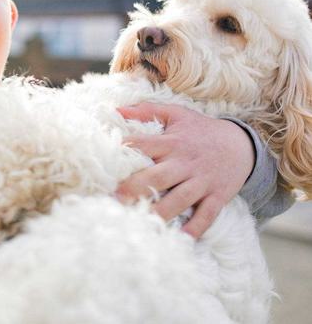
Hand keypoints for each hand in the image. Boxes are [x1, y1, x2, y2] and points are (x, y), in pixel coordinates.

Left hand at [115, 103, 254, 237]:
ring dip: (161, 211)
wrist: (242, 145)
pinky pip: (207, 214)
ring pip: (180, 199)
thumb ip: (146, 110)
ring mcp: (202, 181)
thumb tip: (116, 109)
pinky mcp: (217, 196)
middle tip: (116, 198)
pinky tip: (182, 238)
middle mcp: (186, 163)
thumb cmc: (200, 130)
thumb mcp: (176, 114)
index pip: (145, 145)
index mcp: (173, 142)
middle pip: (159, 177)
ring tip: (141, 222)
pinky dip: (196, 227)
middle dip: (137, 188)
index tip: (106, 160)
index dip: (126, 150)